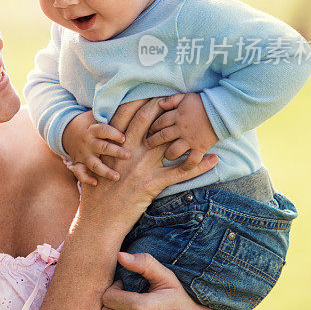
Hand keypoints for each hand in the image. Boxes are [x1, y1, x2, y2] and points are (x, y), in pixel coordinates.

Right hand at [63, 111, 129, 185]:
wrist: (67, 131)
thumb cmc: (91, 123)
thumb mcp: (98, 115)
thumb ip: (113, 113)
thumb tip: (136, 101)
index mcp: (93, 129)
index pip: (103, 130)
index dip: (113, 134)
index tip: (124, 137)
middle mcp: (88, 142)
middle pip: (102, 147)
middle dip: (115, 152)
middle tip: (128, 155)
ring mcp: (83, 154)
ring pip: (94, 164)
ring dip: (105, 171)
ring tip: (117, 177)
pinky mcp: (79, 163)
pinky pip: (80, 173)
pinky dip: (86, 179)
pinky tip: (95, 183)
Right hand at [87, 99, 217, 221]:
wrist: (99, 219)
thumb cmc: (96, 193)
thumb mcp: (97, 165)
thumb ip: (107, 149)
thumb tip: (115, 136)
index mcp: (114, 145)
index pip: (126, 114)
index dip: (140, 99)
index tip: (152, 90)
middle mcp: (129, 151)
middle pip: (148, 119)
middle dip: (163, 104)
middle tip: (177, 95)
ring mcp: (142, 167)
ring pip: (168, 141)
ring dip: (185, 129)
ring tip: (200, 119)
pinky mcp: (153, 184)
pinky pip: (181, 172)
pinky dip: (199, 165)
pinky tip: (213, 159)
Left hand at [101, 252, 222, 309]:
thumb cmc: (180, 299)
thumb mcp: (167, 278)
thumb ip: (145, 264)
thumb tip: (120, 255)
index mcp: (143, 309)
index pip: (108, 298)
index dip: (114, 289)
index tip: (125, 285)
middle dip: (112, 301)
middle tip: (125, 295)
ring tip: (127, 305)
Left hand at [146, 93, 219, 170]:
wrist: (222, 111)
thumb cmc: (204, 103)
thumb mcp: (186, 97)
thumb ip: (172, 100)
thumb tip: (159, 103)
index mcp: (177, 115)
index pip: (160, 122)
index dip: (153, 126)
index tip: (149, 130)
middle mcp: (181, 128)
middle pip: (163, 136)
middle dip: (153, 141)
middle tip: (148, 145)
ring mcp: (190, 139)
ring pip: (174, 150)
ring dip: (168, 154)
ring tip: (166, 155)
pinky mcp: (200, 147)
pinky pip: (192, 160)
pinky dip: (187, 165)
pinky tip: (183, 167)